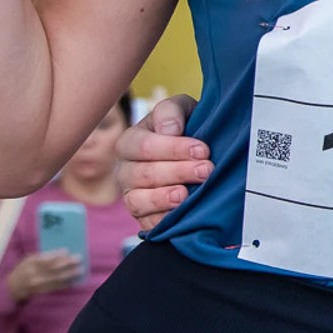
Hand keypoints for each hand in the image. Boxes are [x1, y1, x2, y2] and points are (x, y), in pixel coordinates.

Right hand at [6, 249, 82, 300]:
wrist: (13, 287)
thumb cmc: (23, 269)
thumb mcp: (28, 260)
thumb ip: (41, 256)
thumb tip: (59, 253)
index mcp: (30, 263)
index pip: (45, 258)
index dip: (56, 255)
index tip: (67, 251)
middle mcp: (33, 273)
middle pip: (52, 268)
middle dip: (66, 263)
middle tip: (78, 259)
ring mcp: (38, 284)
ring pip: (56, 278)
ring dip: (69, 274)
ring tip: (80, 270)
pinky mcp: (42, 291)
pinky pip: (55, 287)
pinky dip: (65, 283)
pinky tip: (73, 280)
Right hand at [118, 95, 208, 231]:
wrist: (196, 154)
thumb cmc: (184, 129)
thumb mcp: (180, 109)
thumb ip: (171, 112)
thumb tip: (169, 130)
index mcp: (130, 142)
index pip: (144, 146)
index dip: (174, 148)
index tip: (202, 149)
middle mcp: (126, 170)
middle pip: (145, 174)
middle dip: (178, 172)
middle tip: (206, 170)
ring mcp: (132, 195)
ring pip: (139, 200)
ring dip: (165, 198)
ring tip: (186, 195)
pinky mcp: (143, 217)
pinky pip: (146, 223)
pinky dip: (163, 220)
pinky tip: (181, 214)